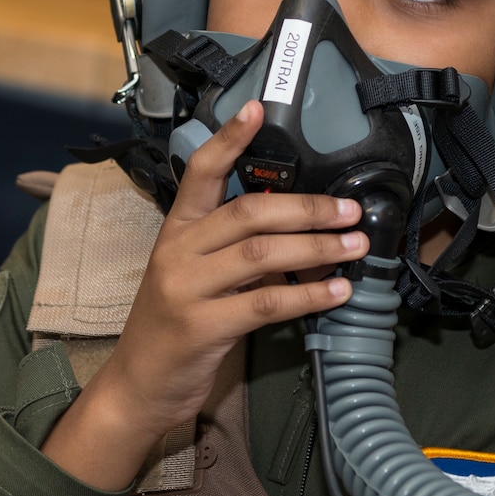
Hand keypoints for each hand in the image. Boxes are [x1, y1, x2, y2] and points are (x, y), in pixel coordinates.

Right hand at [42, 101, 367, 490]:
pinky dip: (308, 296)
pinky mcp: (201, 327)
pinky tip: (338, 293)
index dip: (230, 140)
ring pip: (261, 254)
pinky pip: (265, 304)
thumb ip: (236, 253)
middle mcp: (178, 252)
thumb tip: (301, 233)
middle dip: (307, 208)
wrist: (138, 387)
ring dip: (317, 247)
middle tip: (351, 209)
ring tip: (356, 245)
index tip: (257, 108)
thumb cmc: (173, 328)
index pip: (201, 173)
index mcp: (176, 232)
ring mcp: (186, 289)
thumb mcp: (196, 278)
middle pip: (248, 212)